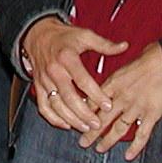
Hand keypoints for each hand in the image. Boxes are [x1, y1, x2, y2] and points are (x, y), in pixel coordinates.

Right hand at [20, 17, 125, 131]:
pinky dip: (53, 119)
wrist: (37, 34)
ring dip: (71, 119)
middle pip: (69, 97)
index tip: (108, 105)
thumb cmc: (63, 37)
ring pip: (56, 105)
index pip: (82, 80)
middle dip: (84, 114)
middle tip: (97, 124)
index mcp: (67, 58)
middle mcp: (54, 70)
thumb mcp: (84, 35)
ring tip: (86, 127)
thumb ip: (104, 44)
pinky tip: (66, 125)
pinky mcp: (38, 87)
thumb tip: (124, 46)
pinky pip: (43, 107)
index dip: (96, 94)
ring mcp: (44, 81)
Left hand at [80, 43, 161, 159]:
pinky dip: (135, 147)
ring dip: (108, 141)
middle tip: (82, 142)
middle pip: (102, 119)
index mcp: (113, 83)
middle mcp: (122, 98)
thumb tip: (111, 81)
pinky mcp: (151, 115)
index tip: (78, 119)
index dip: (84, 112)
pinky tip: (128, 156)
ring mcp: (136, 108)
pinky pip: (142, 135)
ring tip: (99, 149)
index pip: (93, 102)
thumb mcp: (125, 62)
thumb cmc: (150, 56)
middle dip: (91, 132)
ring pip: (119, 129)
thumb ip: (117, 76)